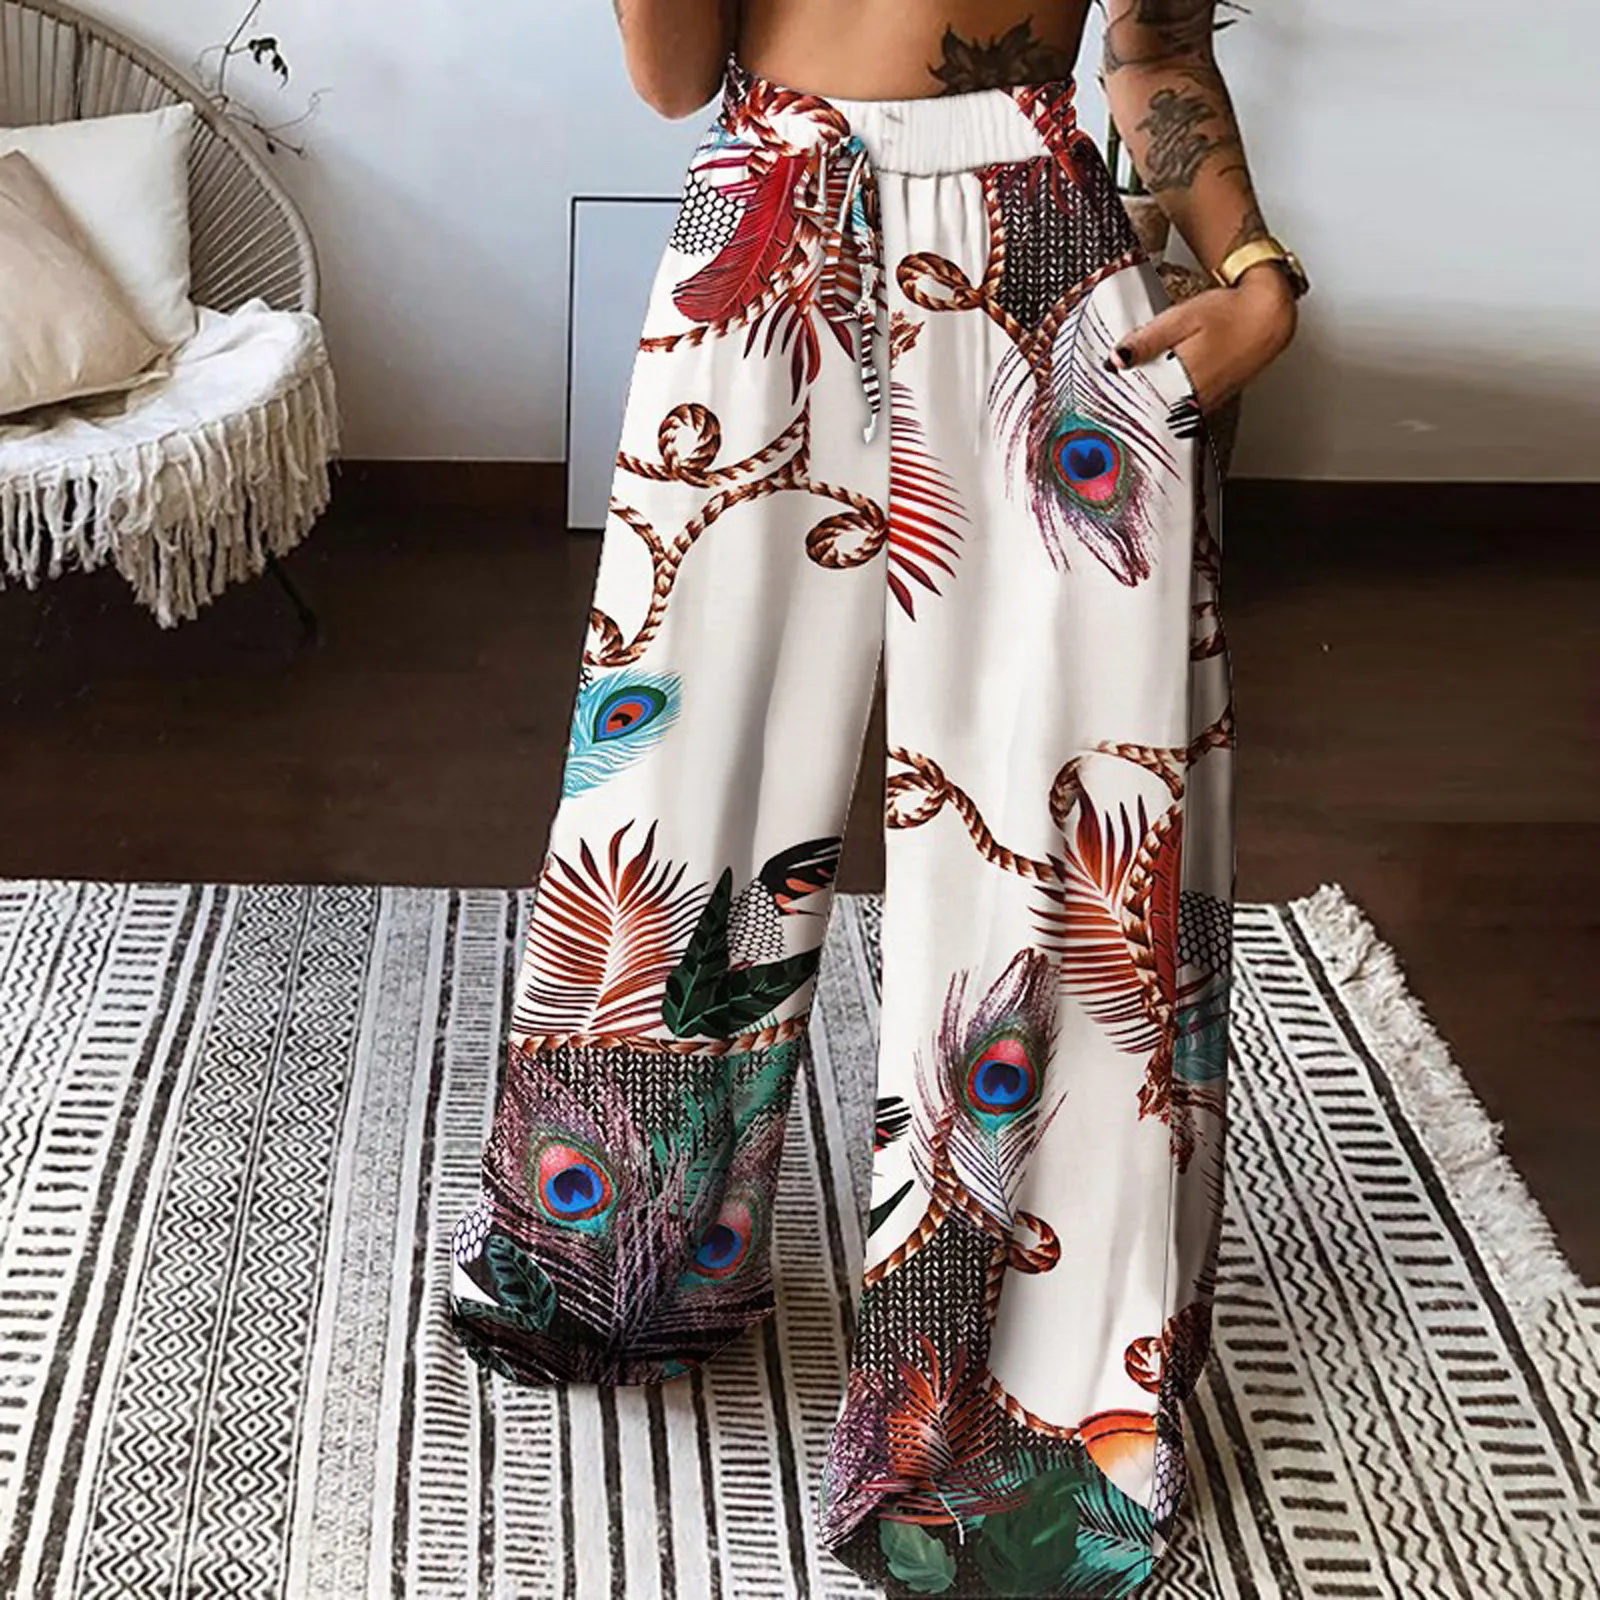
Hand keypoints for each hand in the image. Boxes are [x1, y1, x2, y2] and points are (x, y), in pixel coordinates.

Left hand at [1108, 265, 1297, 414]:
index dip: (1113, 404)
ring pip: (1161, 416)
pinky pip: (1175, 413)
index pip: (1137, 404)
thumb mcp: (1181, 318)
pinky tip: (1149, 396)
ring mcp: (1201, 406)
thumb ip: (1147, 340)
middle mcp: (1192, 400)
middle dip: (1122, 411)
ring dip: (1140, 411)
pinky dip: (1159, 407)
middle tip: (1098, 408)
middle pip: (1146, 415)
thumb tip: (1116, 360)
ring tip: (1118, 403)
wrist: (1267, 318)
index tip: (1094, 404)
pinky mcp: (1206, 405)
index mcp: (1182, 380)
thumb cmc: (1228, 314)